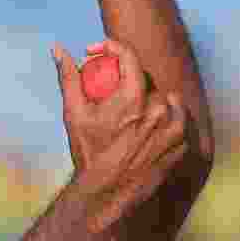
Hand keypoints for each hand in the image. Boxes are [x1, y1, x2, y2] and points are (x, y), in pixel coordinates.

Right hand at [53, 39, 188, 224]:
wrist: (107, 194)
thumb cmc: (88, 152)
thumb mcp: (74, 113)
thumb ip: (69, 77)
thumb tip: (58, 48)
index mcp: (133, 98)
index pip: (129, 55)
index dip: (112, 47)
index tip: (99, 53)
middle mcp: (158, 110)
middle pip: (146, 79)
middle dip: (127, 80)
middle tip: (112, 91)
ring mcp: (174, 129)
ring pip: (165, 100)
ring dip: (150, 100)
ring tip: (132, 113)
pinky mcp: (181, 145)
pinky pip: (177, 122)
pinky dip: (165, 121)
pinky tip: (149, 128)